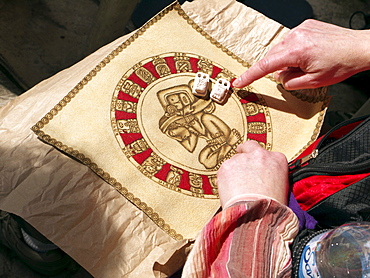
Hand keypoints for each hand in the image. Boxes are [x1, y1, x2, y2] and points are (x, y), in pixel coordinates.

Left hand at [217, 140, 288, 207]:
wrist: (256, 215)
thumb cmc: (271, 207)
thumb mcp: (281, 188)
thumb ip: (272, 176)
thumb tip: (263, 179)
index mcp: (278, 159)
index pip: (266, 154)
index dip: (259, 162)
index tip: (256, 168)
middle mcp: (260, 155)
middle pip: (248, 148)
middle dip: (244, 154)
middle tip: (241, 168)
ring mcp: (242, 159)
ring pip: (235, 161)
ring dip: (235, 171)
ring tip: (237, 189)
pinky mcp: (226, 166)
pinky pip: (224, 171)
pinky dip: (225, 179)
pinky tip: (231, 191)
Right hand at [233, 19, 369, 89]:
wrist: (359, 48)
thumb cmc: (341, 64)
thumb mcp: (313, 82)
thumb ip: (290, 82)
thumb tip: (280, 78)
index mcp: (296, 51)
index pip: (265, 66)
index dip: (250, 76)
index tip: (239, 82)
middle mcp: (296, 36)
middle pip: (273, 57)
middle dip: (279, 69)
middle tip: (297, 75)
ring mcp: (301, 29)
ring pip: (281, 50)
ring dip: (288, 60)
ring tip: (307, 64)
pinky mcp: (306, 26)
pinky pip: (291, 41)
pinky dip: (294, 51)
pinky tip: (309, 55)